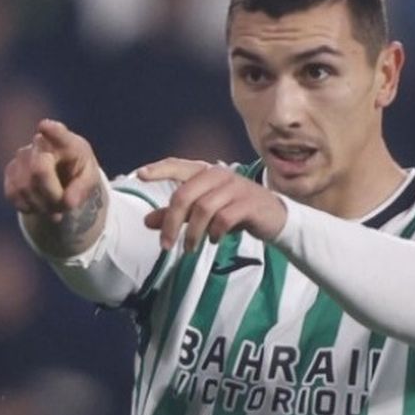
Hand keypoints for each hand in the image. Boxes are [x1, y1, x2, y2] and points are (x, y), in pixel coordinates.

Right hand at [3, 119, 99, 220]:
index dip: (51, 131)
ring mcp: (22, 156)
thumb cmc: (78, 172)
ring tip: (54, 206)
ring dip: (41, 206)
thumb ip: (82, 189)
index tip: (44, 126)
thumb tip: (68, 202)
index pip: (58, 134)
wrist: (61, 174)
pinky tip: (39, 204)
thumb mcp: (90, 180)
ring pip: (24, 188)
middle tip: (65, 206)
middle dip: (52, 196)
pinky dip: (28, 207)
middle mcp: (40, 143)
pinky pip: (13, 195)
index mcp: (66, 142)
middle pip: (39, 172)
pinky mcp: (10, 171)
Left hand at [137, 158, 286, 252]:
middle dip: (171, 222)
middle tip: (166, 245)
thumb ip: (176, 215)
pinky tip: (213, 240)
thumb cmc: (234, 211)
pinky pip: (224, 218)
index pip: (178, 165)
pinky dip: (214, 232)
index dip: (159, 169)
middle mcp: (219, 175)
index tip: (139, 175)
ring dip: (192, 233)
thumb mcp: (202, 212)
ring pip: (203, 208)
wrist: (275, 217)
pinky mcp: (249, 203)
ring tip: (189, 248)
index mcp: (205, 172)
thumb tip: (146, 221)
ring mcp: (235, 187)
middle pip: (184, 195)